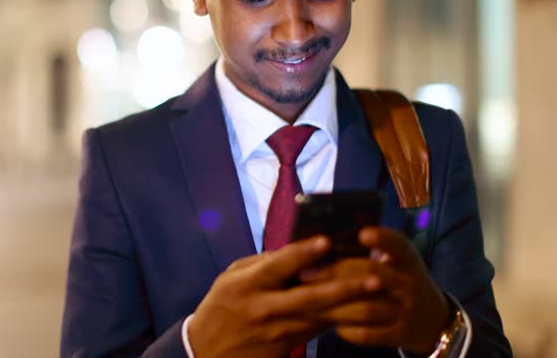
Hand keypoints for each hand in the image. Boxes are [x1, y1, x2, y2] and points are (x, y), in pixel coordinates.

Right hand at [188, 236, 381, 357]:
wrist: (207, 353)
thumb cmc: (221, 307)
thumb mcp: (230, 278)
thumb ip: (262, 263)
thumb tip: (295, 250)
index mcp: (246, 286)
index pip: (277, 267)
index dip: (302, 253)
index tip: (327, 241)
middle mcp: (264, 309)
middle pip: (309, 298)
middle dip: (344, 288)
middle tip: (374, 278)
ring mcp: (277, 332)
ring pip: (321, 317)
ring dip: (352, 306)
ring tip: (379, 296)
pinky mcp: (287, 348)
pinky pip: (318, 330)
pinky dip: (340, 319)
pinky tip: (362, 310)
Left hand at [308, 227, 449, 353]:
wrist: (432, 320)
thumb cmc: (400, 281)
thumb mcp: (397, 260)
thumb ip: (369, 251)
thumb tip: (322, 242)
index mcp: (407, 259)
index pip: (399, 245)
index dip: (382, 238)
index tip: (362, 233)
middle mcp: (408, 283)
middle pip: (371, 274)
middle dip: (334, 272)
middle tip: (304, 274)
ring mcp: (405, 311)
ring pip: (366, 307)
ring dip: (334, 304)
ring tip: (307, 300)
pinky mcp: (398, 334)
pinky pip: (368, 334)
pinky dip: (347, 329)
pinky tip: (330, 323)